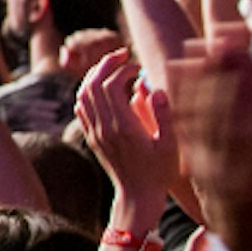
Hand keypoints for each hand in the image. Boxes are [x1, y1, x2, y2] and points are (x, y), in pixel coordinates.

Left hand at [74, 47, 179, 215]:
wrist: (137, 196)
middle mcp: (104, 128)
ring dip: (95, 75)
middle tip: (123, 54)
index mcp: (123, 127)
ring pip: (83, 94)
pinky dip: (88, 92)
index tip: (138, 67)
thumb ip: (163, 115)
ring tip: (112, 66)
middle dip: (106, 64)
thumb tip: (155, 88)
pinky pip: (81, 108)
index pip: (110, 86)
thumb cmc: (159, 171)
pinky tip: (102, 88)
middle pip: (93, 85)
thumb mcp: (170, 145)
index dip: (123, 69)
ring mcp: (95, 132)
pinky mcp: (92, 138)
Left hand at [165, 23, 251, 250]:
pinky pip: (192, 140)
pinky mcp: (206, 183)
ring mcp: (217, 183)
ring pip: (203, 126)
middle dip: (226, 74)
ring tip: (197, 48)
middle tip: (224, 35)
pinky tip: (179, 86)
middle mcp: (236, 182)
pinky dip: (186, 110)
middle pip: (227, 118)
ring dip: (201, 86)